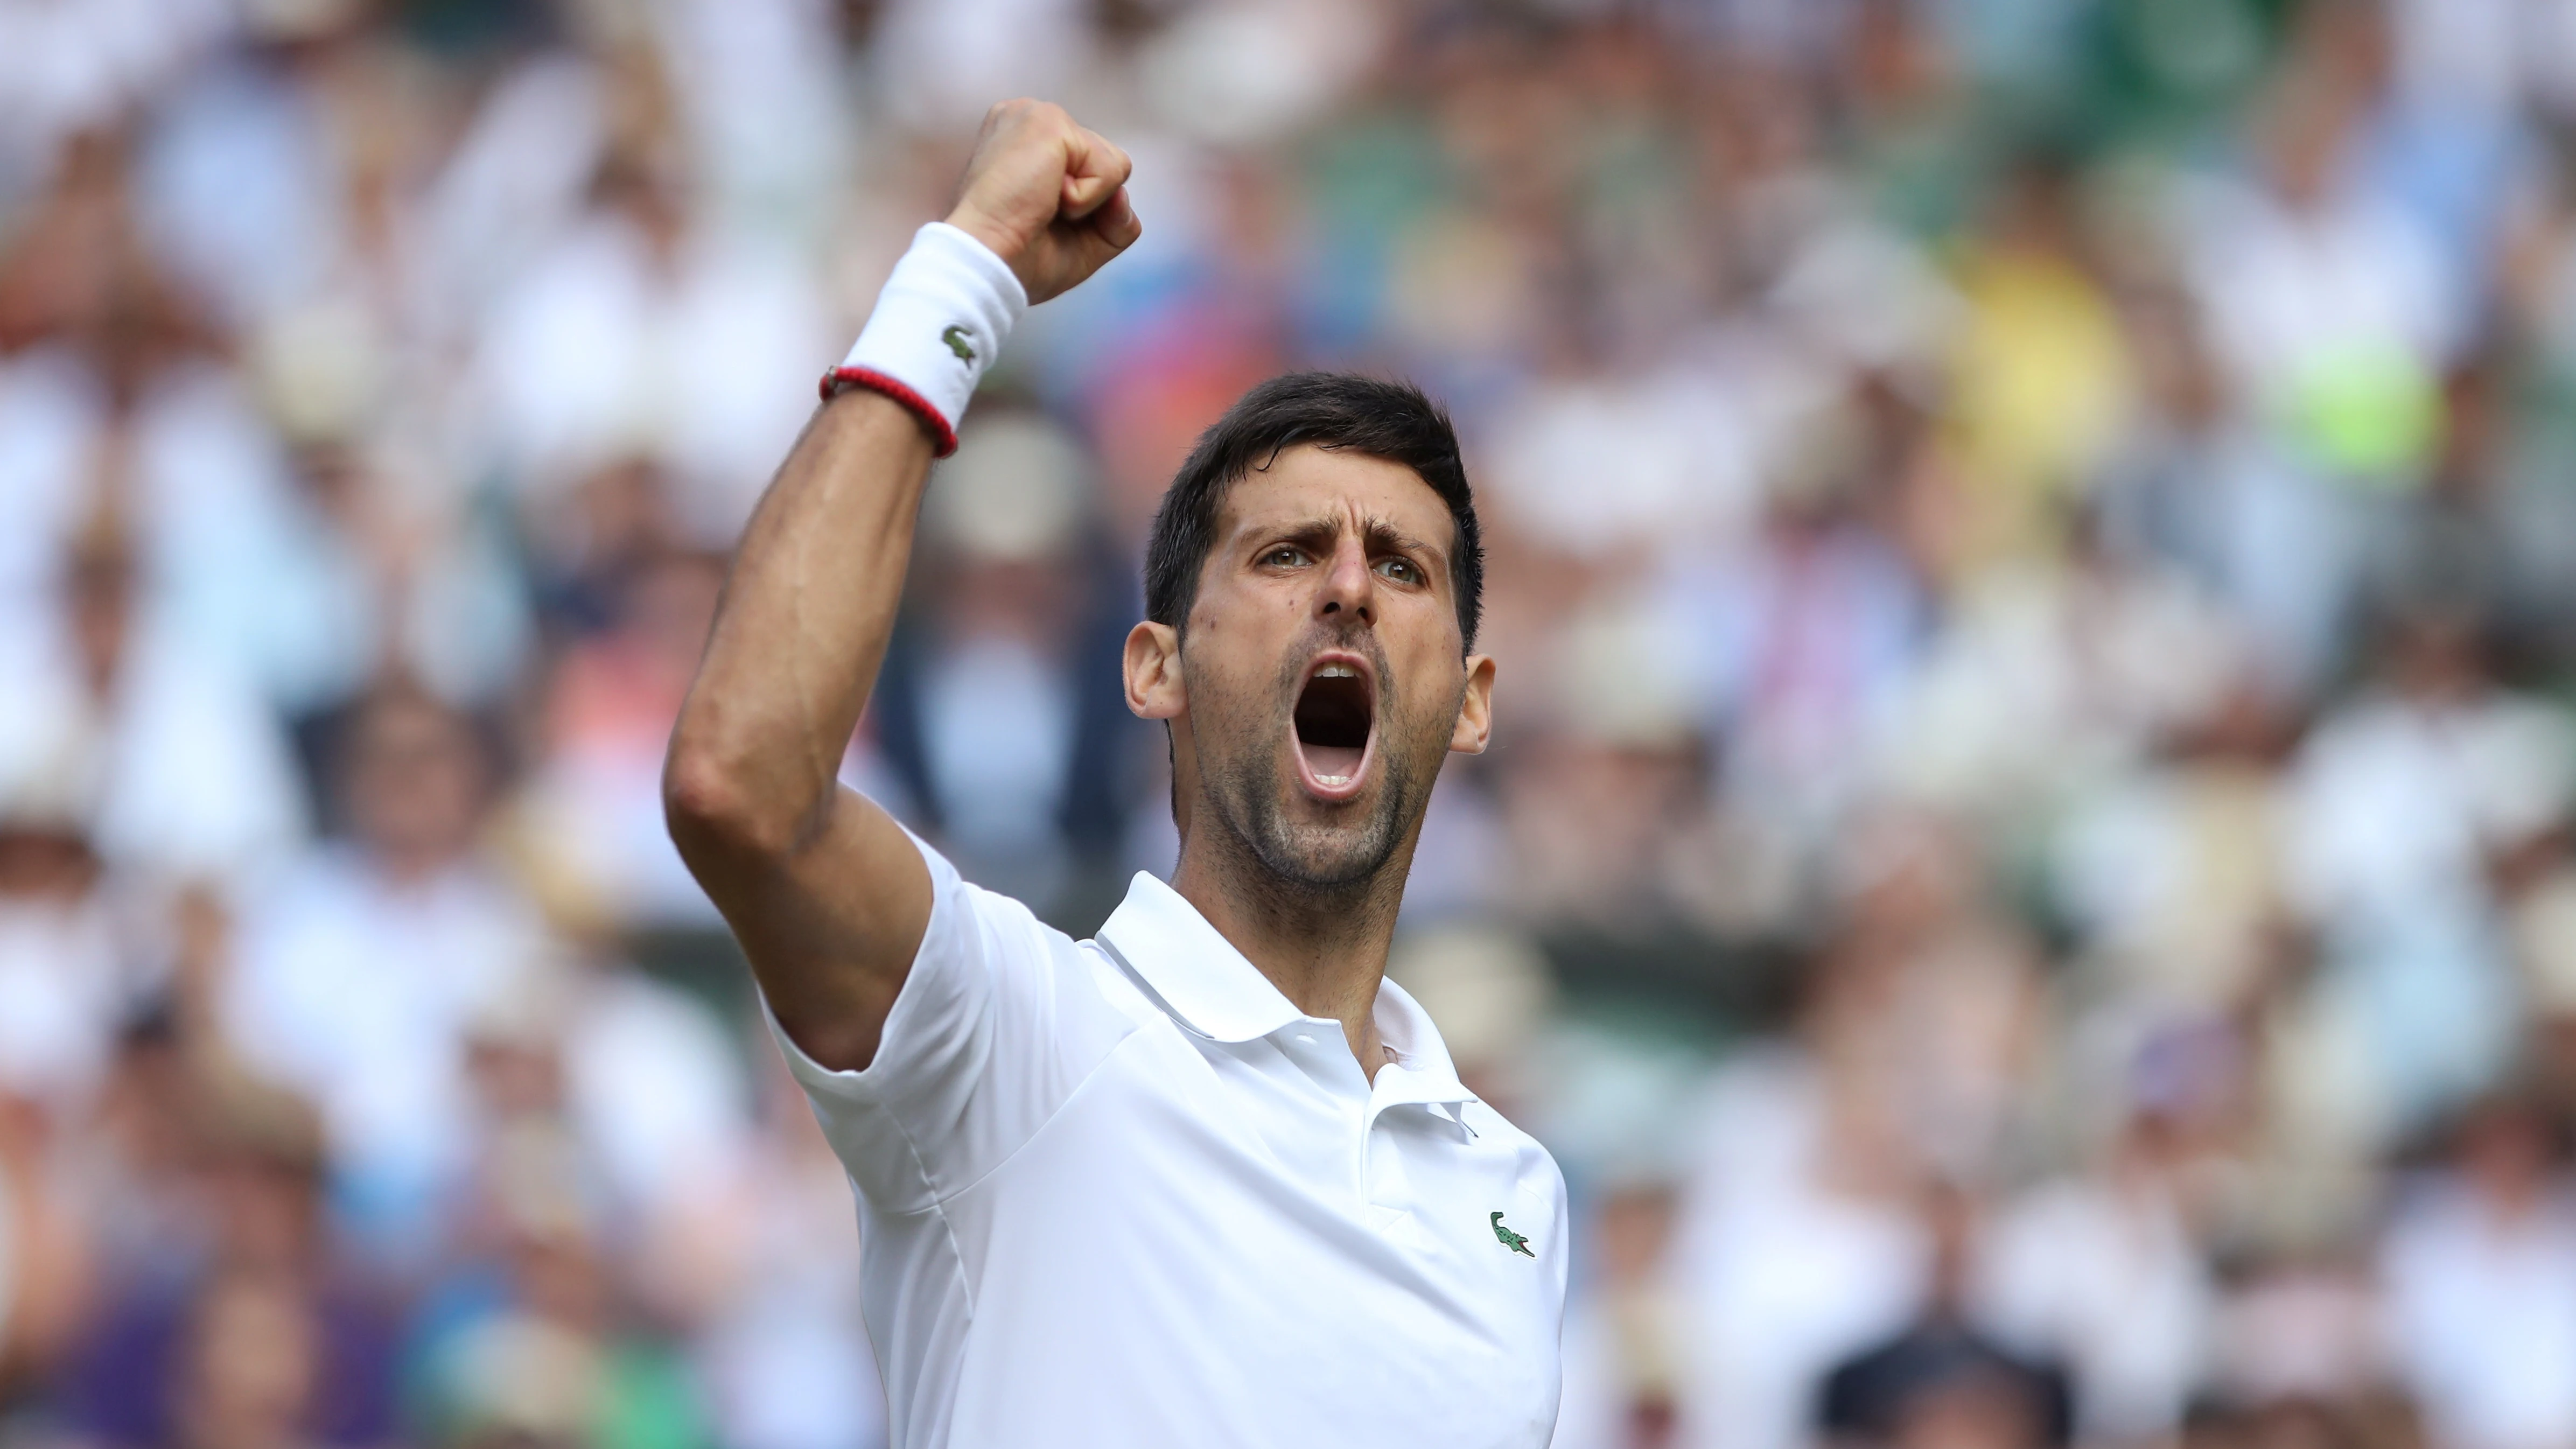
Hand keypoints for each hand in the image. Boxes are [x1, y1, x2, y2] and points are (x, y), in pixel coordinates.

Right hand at [944, 99, 1141, 304]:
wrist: (984, 262)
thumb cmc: (1019, 259)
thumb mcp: (1082, 242)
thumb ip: (1115, 218)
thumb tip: (1124, 194)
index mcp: (1025, 139)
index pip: (1092, 169)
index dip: (1082, 210)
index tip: (1031, 218)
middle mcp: (1028, 116)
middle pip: (1107, 164)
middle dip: (1089, 206)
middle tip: (1036, 215)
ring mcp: (1037, 114)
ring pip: (1114, 166)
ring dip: (1087, 203)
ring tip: (1038, 203)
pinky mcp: (1050, 122)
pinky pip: (1111, 170)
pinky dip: (1086, 201)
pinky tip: (1043, 198)